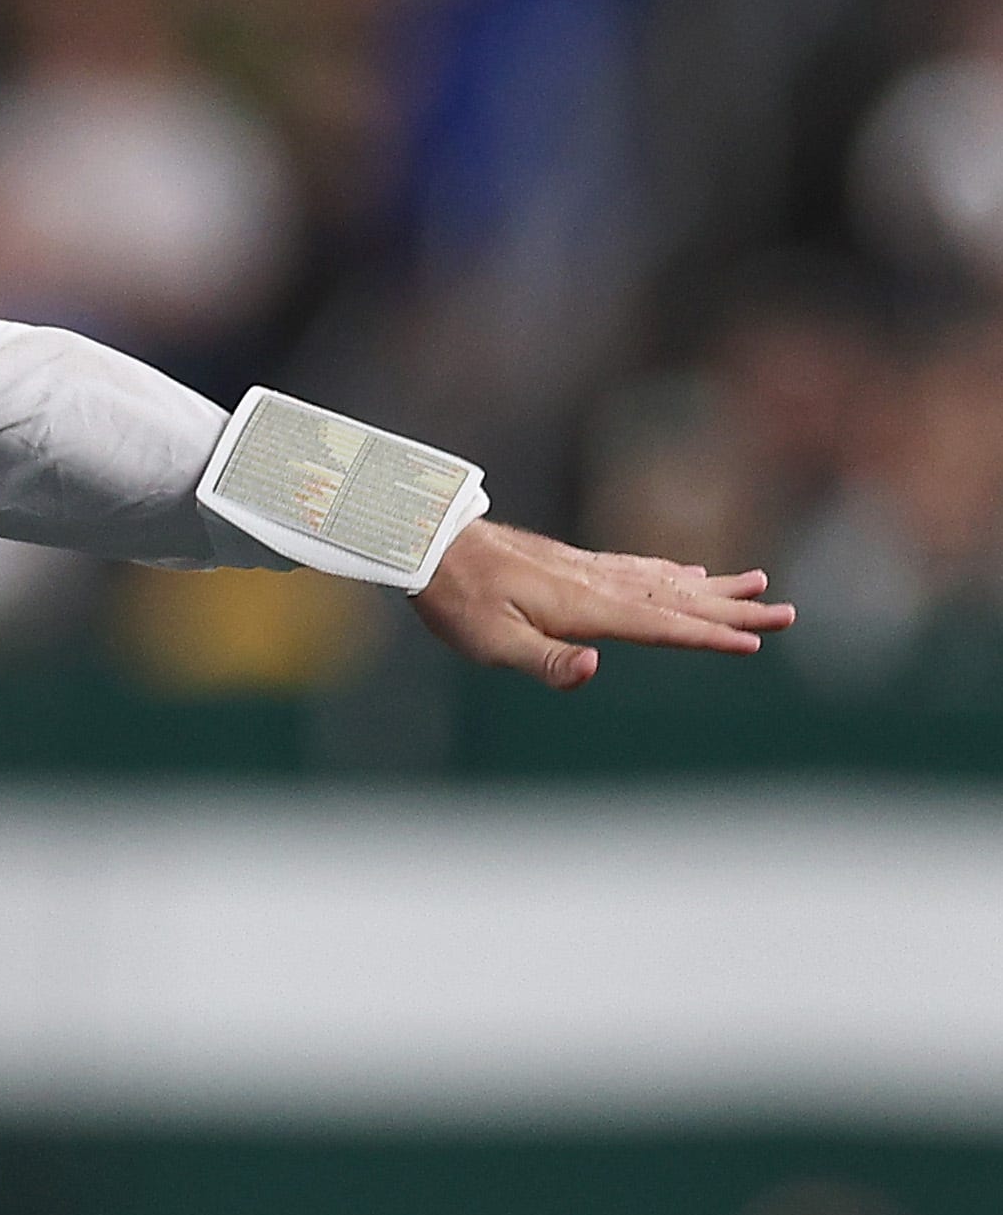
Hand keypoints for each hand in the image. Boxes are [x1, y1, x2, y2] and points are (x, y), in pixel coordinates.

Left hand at [409, 519, 795, 689]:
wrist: (427, 545)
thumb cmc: (457, 601)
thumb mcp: (490, 643)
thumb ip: (545, 660)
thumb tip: (596, 669)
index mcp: (585, 606)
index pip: (661, 626)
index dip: (709, 636)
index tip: (757, 641)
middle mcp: (596, 583)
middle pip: (677, 598)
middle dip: (733, 608)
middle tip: (787, 612)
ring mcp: (587, 569)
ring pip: (665, 579)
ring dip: (714, 586)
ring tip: (758, 585)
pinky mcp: (574, 564)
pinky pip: (639, 567)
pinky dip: (673, 570)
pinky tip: (690, 571)